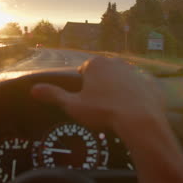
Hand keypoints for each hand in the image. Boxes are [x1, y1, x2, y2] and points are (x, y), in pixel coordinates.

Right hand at [31, 56, 165, 129]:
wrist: (140, 120)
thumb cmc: (103, 111)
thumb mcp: (73, 106)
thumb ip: (53, 95)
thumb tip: (33, 89)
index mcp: (95, 64)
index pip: (83, 71)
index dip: (82, 87)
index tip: (86, 101)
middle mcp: (116, 62)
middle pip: (102, 74)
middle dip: (100, 87)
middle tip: (100, 107)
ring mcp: (135, 71)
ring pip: (121, 79)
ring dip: (117, 90)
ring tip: (117, 109)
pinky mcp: (150, 82)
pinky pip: (139, 88)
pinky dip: (135, 96)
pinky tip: (133, 109)